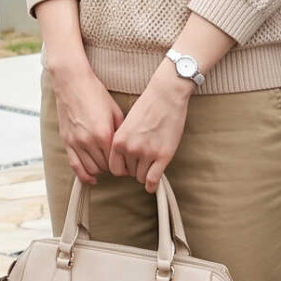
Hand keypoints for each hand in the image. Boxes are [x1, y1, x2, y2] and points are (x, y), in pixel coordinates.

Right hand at [48, 58, 124, 185]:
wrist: (72, 82)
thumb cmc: (95, 93)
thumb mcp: (115, 111)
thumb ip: (120, 132)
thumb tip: (127, 148)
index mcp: (104, 134)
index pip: (117, 160)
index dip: (124, 164)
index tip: (127, 162)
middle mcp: (89, 141)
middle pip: (105, 167)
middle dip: (113, 167)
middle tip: (118, 164)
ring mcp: (76, 142)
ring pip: (91, 169)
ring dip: (100, 170)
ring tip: (106, 164)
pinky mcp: (67, 141)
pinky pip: (75, 166)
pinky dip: (84, 175)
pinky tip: (91, 178)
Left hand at [108, 67, 192, 192]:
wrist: (166, 96)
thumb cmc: (147, 107)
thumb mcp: (126, 125)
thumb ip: (122, 143)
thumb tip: (122, 161)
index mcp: (118, 140)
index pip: (114, 168)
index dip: (122, 168)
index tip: (128, 165)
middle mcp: (130, 148)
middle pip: (129, 173)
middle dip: (136, 168)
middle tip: (143, 158)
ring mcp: (147, 153)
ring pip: (142, 177)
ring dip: (146, 172)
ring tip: (151, 162)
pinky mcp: (163, 156)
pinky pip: (153, 179)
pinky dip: (152, 185)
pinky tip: (153, 185)